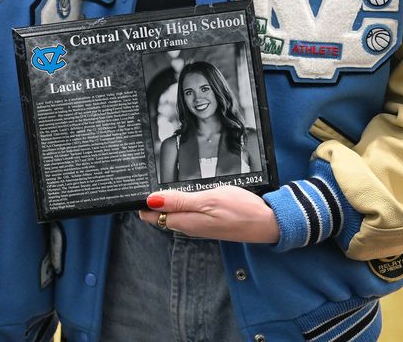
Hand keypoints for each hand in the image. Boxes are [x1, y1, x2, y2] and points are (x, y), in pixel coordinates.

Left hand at [138, 186, 279, 243]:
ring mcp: (198, 224)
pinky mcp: (207, 221)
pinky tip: (182, 189)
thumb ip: (180, 201)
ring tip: (157, 178)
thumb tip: (151, 200)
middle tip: (143, 176)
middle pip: (159, 214)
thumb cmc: (240, 210)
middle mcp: (188, 225)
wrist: (267, 223)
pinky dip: (179, 201)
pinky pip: (186, 211)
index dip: (141, 201)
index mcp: (184, 221)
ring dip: (164, 198)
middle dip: (150, 198)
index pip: (151, 215)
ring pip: (172, 211)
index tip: (136, 184)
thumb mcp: (209, 200)